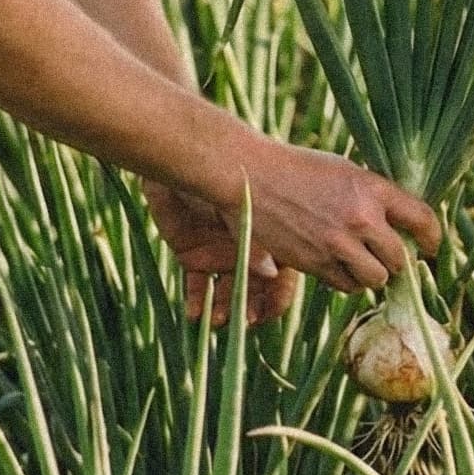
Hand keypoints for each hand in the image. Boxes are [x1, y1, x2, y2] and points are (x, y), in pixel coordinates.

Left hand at [143, 179, 297, 326]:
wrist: (191, 153)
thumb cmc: (232, 176)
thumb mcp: (251, 210)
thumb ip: (261, 245)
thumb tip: (273, 276)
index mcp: (273, 236)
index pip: (283, 277)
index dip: (276, 299)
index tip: (266, 314)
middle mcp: (248, 246)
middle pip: (254, 288)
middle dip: (250, 308)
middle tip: (244, 321)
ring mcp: (220, 250)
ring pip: (226, 290)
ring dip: (224, 308)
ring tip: (217, 320)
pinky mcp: (191, 250)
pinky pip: (195, 284)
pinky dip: (196, 300)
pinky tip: (194, 312)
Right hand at [223, 138, 442, 295]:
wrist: (251, 177)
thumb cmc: (298, 169)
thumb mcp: (344, 171)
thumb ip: (372, 196)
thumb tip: (399, 223)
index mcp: (372, 188)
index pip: (422, 219)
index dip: (432, 238)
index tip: (430, 246)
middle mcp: (361, 218)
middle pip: (401, 259)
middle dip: (398, 261)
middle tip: (387, 256)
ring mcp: (338, 244)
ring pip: (376, 278)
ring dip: (373, 274)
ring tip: (361, 261)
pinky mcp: (315, 264)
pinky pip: (346, 286)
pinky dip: (347, 281)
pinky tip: (336, 263)